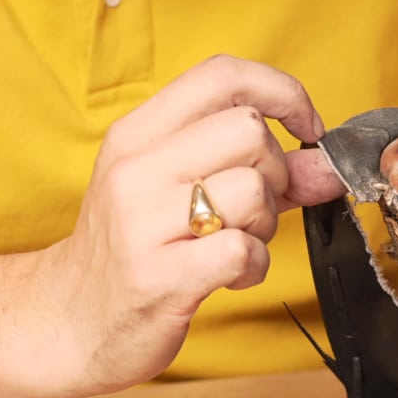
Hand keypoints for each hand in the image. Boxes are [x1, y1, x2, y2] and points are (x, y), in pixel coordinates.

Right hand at [30, 55, 342, 397]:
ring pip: (252, 190)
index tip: (306, 128)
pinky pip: (243, 251)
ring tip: (235, 243)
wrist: (68, 322)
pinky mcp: (160, 278)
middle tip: (255, 208)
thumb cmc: (133, 250)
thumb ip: (259, 171)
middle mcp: (136, 169)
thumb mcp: (181, 191)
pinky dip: (254, 266)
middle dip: (276, 172)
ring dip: (265, 225)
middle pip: (249, 131)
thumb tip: (329, 164)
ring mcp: (143, 223)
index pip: (222, 75)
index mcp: (138, 134)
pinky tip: (230, 275)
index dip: (283, 93)